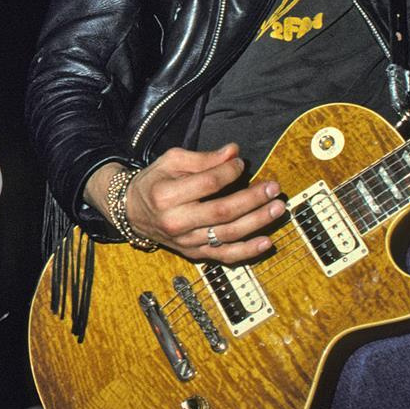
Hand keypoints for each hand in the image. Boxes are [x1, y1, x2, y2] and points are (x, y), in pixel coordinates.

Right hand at [111, 145, 283, 262]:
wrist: (132, 212)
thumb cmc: (154, 183)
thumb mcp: (171, 162)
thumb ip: (203, 158)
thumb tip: (233, 152)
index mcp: (166, 195)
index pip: (208, 183)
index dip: (229, 172)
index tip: (241, 164)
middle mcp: (176, 221)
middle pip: (222, 211)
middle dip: (252, 199)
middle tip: (273, 188)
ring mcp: (186, 241)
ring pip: (228, 234)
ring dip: (257, 221)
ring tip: (277, 208)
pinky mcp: (195, 253)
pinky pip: (225, 256)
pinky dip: (248, 251)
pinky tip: (267, 242)